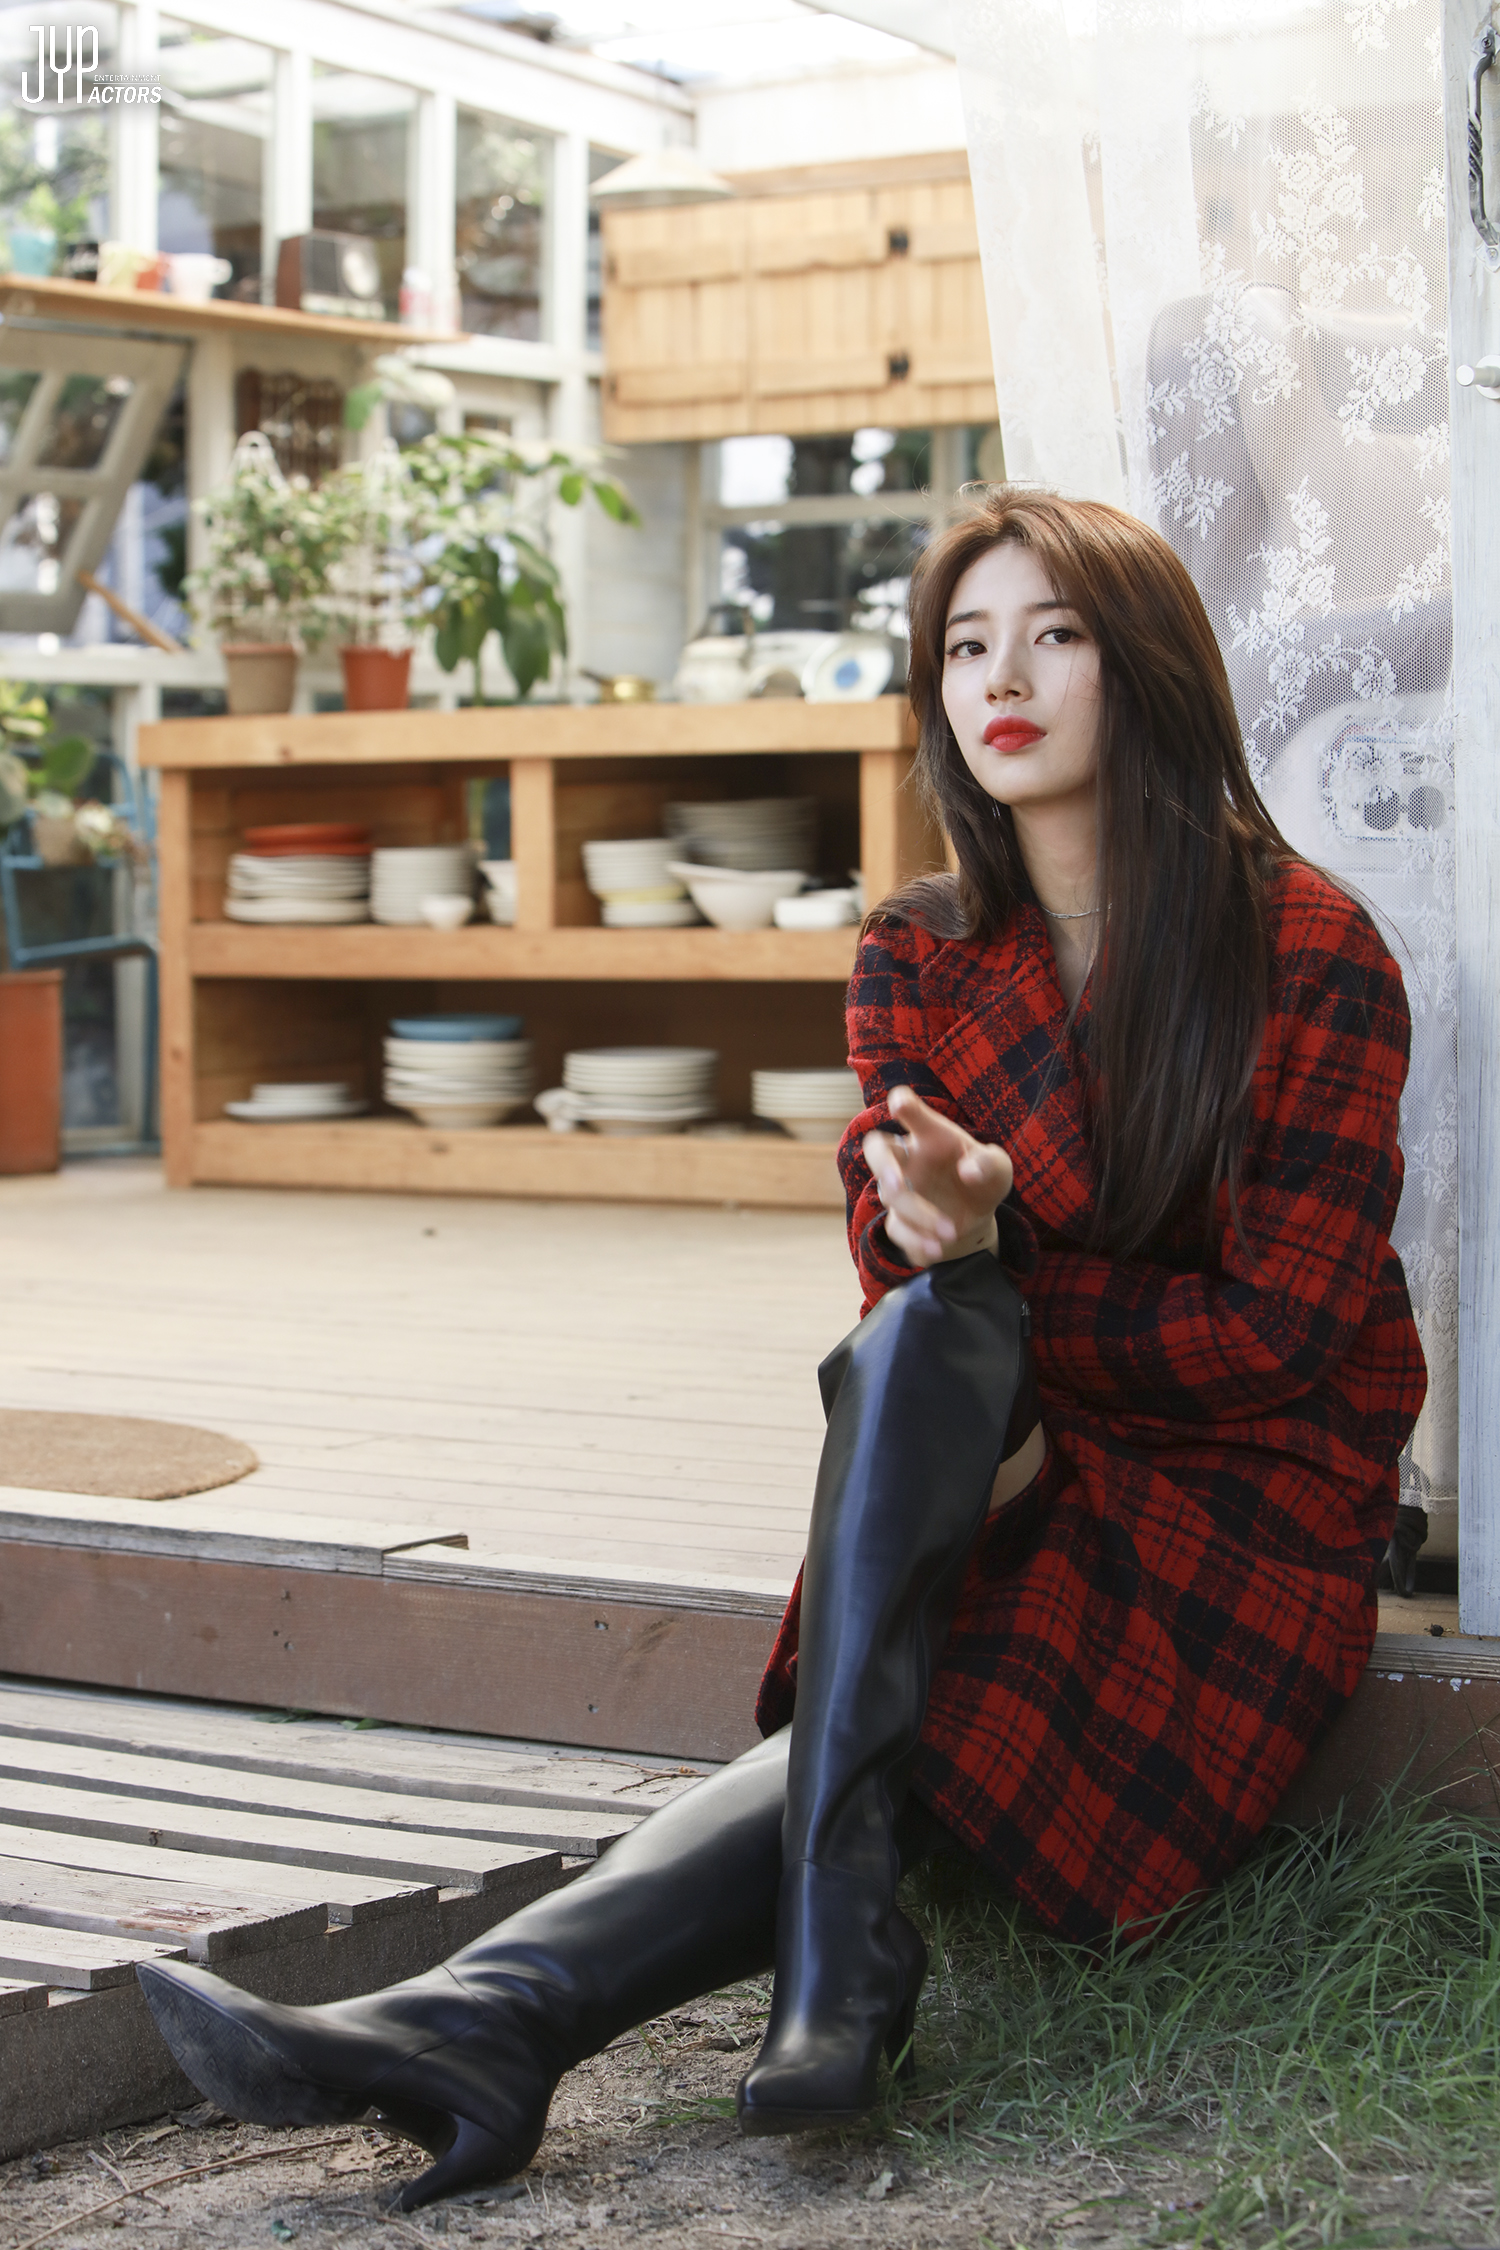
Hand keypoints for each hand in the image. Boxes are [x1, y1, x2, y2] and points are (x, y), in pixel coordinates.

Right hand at [862, 1085, 1013, 1268]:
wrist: (976, 1218)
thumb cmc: (984, 1180)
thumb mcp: (999, 1169)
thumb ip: (990, 1164)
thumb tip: (968, 1171)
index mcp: (930, 1135)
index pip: (912, 1112)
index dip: (903, 1104)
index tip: (899, 1102)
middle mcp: (908, 1158)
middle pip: (875, 1148)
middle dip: (882, 1165)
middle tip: (897, 1185)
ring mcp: (900, 1189)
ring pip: (892, 1196)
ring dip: (920, 1215)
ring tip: (951, 1231)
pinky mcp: (900, 1218)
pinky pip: (898, 1227)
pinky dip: (917, 1239)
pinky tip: (938, 1248)